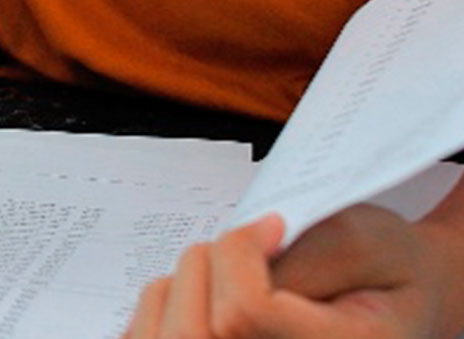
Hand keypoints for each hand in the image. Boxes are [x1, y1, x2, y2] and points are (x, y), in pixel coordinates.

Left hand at [124, 207, 452, 337]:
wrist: (399, 298)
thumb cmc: (386, 267)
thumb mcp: (365, 239)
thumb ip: (299, 255)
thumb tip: (237, 257)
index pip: (245, 313)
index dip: (240, 253)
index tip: (272, 226)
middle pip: (196, 333)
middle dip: (206, 266)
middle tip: (244, 245)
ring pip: (167, 336)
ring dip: (184, 282)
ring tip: (233, 271)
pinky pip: (155, 337)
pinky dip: (167, 302)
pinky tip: (209, 293)